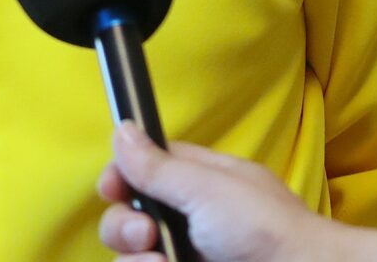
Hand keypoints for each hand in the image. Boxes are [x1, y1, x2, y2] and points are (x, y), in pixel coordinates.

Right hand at [96, 123, 335, 261]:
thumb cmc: (264, 226)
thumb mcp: (209, 187)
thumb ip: (158, 166)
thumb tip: (122, 128)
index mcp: (198, 181)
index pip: (144, 168)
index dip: (122, 176)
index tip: (112, 186)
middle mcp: (189, 217)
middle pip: (130, 215)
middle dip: (123, 224)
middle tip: (145, 232)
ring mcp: (188, 253)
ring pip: (134, 252)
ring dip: (133, 254)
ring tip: (157, 258)